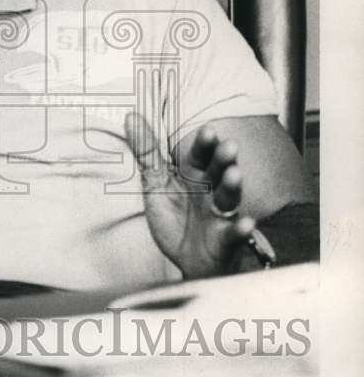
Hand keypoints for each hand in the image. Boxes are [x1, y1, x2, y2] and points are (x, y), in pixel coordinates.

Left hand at [124, 112, 255, 278]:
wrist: (187, 260)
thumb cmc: (177, 218)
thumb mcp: (157, 183)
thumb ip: (147, 151)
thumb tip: (131, 116)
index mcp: (195, 176)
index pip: (200, 155)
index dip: (205, 144)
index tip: (208, 130)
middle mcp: (211, 192)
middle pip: (219, 172)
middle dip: (223, 159)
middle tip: (228, 146)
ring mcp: (220, 216)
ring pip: (229, 198)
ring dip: (233, 187)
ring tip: (235, 175)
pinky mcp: (226, 241)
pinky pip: (234, 234)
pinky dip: (240, 229)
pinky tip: (245, 223)